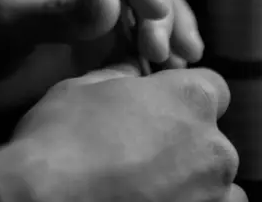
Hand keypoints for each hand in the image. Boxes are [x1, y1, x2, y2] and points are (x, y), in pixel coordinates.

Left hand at [0, 0, 203, 109]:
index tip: (156, 13)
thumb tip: (113, 3)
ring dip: (169, 25)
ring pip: (148, 0)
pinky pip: (138, 33)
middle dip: (158, 5)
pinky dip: (158, 47)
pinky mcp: (100, 32)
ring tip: (182, 58)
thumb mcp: (3, 20)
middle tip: (161, 49)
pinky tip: (172, 68)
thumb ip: (54, 13)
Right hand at [0, 67, 246, 201]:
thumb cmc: (63, 138)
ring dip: (192, 181)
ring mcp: (214, 196)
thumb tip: (132, 71)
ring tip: (147, 185)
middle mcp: (214, 147)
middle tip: (140, 151)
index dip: (183, 95)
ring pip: (215, 182)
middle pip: (211, 137)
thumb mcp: (83, 87)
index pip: (212, 87)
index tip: (158, 107)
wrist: (45, 201)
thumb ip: (121, 76)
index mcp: (190, 98)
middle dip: (184, 139)